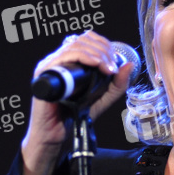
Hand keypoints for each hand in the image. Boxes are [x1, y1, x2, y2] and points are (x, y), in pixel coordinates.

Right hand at [17, 31, 135, 174]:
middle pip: (82, 39)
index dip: (104, 45)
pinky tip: (96, 65)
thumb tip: (129, 65)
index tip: (115, 61)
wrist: (58, 135)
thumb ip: (116, 84)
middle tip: (113, 67)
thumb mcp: (102, 98)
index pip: (87, 39)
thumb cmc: (75, 116)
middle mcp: (58, 60)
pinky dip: (83, 57)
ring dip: (97, 54)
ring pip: (75, 45)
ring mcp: (50, 65)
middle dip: (103, 50)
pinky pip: (64, 56)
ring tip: (107, 68)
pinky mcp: (44, 73)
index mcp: (70, 61)